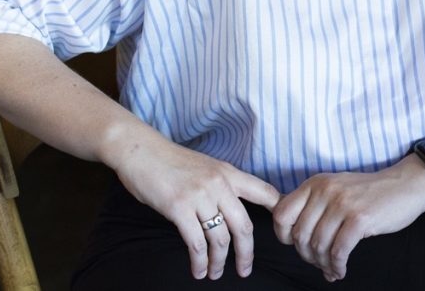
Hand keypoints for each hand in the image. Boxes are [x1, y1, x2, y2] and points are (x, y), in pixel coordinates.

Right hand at [108, 131, 279, 280]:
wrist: (141, 151)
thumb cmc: (170, 161)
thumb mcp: (206, 167)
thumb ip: (221, 185)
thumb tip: (231, 211)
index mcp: (229, 173)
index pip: (264, 192)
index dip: (278, 210)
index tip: (283, 228)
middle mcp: (219, 183)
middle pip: (244, 226)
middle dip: (246, 253)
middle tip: (245, 269)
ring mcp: (200, 195)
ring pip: (220, 238)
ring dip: (219, 262)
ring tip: (215, 273)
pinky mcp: (178, 207)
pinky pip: (196, 242)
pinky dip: (199, 261)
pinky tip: (199, 270)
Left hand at [272, 155, 424, 281]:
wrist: (405, 185)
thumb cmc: (369, 193)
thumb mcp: (335, 188)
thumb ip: (312, 204)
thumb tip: (287, 232)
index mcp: (315, 183)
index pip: (281, 214)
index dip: (284, 236)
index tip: (296, 246)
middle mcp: (325, 190)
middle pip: (300, 235)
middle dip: (307, 256)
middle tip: (319, 263)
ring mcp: (342, 203)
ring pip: (318, 246)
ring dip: (323, 264)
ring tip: (331, 269)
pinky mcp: (359, 218)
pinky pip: (338, 251)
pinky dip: (337, 266)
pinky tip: (341, 270)